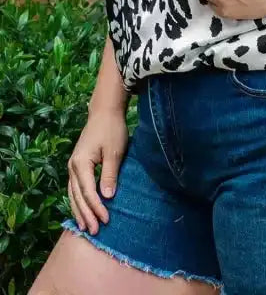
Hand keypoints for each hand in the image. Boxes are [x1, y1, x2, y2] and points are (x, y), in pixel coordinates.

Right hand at [67, 108, 128, 235]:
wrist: (104, 112)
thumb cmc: (112, 129)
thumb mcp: (114, 152)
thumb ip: (109, 174)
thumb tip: (107, 197)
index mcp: (80, 163)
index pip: (88, 192)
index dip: (97, 208)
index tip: (106, 220)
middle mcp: (72, 166)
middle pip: (78, 196)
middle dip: (86, 214)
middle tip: (95, 232)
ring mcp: (73, 166)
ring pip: (73, 194)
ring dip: (79, 211)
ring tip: (86, 227)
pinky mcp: (77, 165)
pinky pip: (74, 188)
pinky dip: (77, 201)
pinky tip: (81, 211)